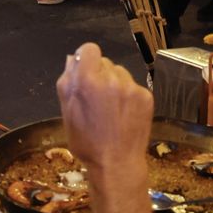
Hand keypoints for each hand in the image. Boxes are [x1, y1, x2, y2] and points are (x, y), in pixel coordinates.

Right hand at [56, 43, 152, 183]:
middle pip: (104, 62)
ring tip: (111, 109)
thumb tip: (73, 60)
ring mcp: (131, 87)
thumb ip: (68, 82)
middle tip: (96, 98)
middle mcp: (112, 79)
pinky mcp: (146, 96)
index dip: (85, 58)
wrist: (117, 163)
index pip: (89, 49)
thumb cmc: (87, 142)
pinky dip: (128, 96)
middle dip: (99, 75)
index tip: (85, 71)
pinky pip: (133, 87)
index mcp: (88, 81)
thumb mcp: (67, 113)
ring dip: (114, 84)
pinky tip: (123, 114)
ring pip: (120, 73)